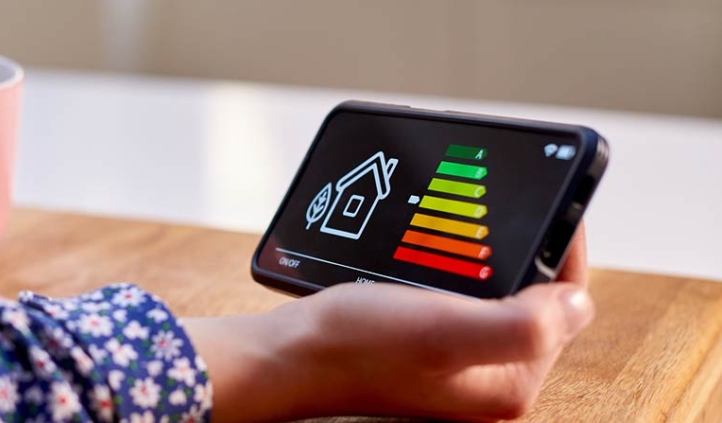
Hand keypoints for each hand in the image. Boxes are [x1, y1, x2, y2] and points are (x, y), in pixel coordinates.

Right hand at [186, 227, 592, 421]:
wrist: (284, 354)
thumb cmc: (354, 345)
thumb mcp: (445, 331)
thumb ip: (524, 323)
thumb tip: (577, 300)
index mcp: (507, 383)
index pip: (564, 305)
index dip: (562, 246)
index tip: (552, 198)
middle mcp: (485, 377)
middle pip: (533, 297)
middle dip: (522, 247)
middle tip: (504, 202)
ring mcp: (454, 363)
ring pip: (495, 292)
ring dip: (487, 253)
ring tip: (470, 217)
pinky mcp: (425, 347)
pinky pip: (459, 295)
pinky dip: (454, 267)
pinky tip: (435, 248)